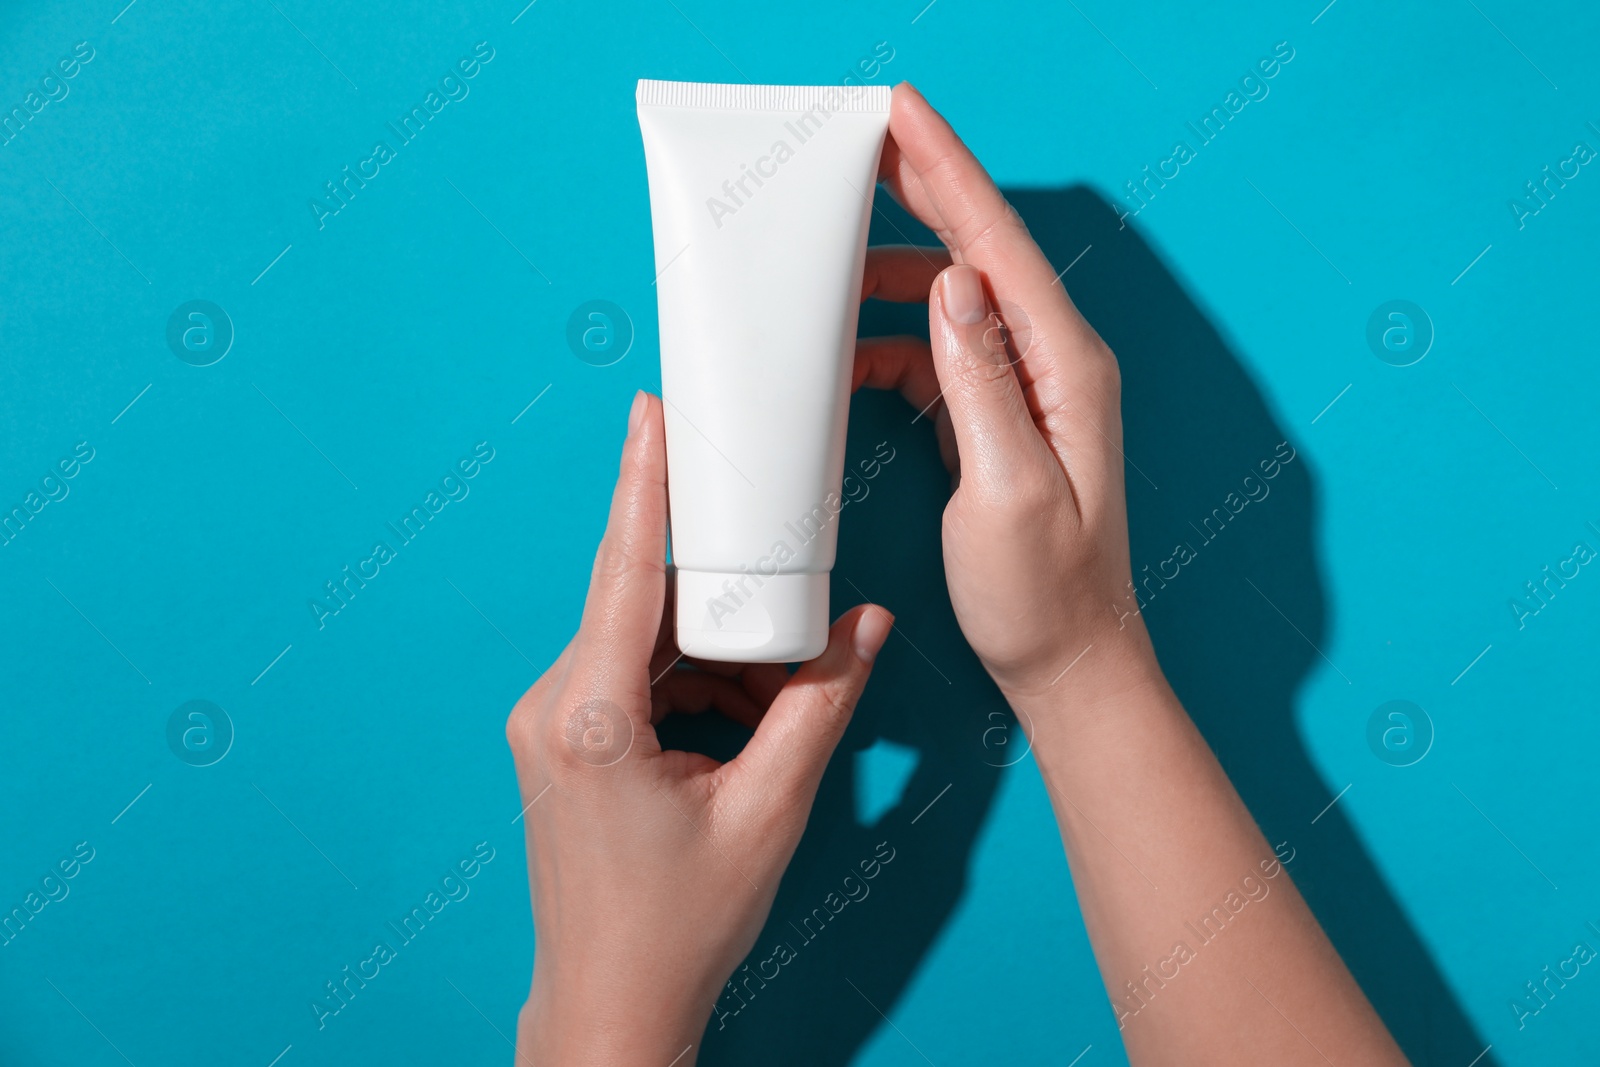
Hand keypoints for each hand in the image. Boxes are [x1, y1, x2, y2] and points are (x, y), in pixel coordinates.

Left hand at [506, 391, 893, 1064]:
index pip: (624, 572)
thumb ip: (821, 706)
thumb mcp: (770, 810)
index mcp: (592, 718)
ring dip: (714, 649)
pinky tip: (745, 717)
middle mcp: (555, 707)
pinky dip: (691, 681)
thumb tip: (865, 626)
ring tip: (780, 691)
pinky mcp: (565, 740)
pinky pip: (631, 675)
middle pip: (639, 600)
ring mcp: (551, 723)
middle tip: (780, 566)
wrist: (610, 1006)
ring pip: (641, 640)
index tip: (651, 412)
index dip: (644, 484)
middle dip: (718, 586)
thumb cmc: (680, 926)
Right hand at [854, 83, 1159, 703]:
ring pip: (952, 300)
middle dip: (921, 189)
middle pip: (980, 251)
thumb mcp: (1007, 490)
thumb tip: (953, 285)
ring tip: (822, 262)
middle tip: (860, 138)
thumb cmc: (1043, 594)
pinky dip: (890, 345)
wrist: (1068, 661)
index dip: (948, 171)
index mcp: (1066, 368)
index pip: (999, 246)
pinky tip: (844, 355)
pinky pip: (941, 356)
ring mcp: (1027, 390)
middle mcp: (1054, 364)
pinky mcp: (999, 420)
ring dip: (888, 277)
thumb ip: (981, 384)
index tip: (902, 112)